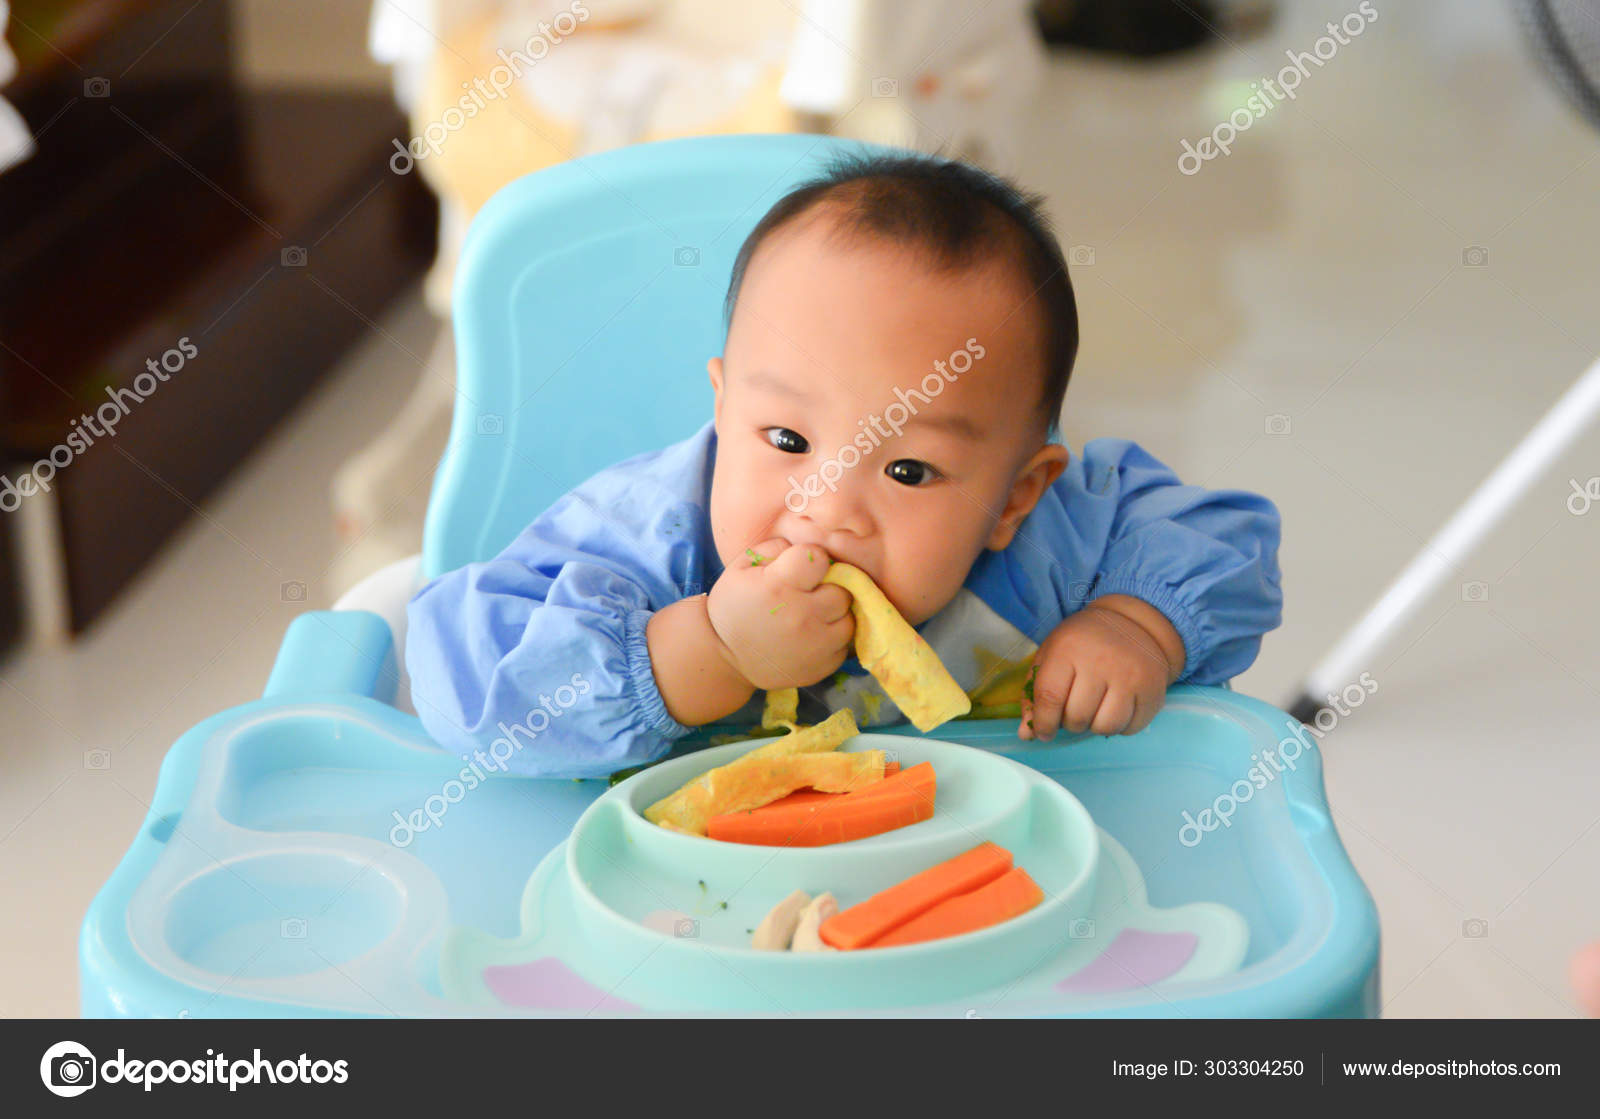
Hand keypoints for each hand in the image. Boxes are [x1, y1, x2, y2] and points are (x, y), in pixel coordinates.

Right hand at [705, 539, 854, 690]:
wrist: (724, 657)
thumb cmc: (733, 607)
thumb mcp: (741, 568)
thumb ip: (774, 548)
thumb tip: (806, 548)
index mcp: (779, 586)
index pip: (818, 558)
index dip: (811, 559)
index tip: (799, 569)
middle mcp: (802, 615)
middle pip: (841, 589)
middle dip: (827, 587)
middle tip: (809, 594)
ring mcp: (816, 644)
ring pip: (848, 617)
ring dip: (834, 613)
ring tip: (813, 615)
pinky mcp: (824, 666)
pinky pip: (844, 644)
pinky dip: (832, 638)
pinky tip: (812, 636)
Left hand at [1018, 595, 1184, 739]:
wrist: (1133, 624)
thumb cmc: (1084, 643)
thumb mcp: (1051, 655)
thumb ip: (1034, 694)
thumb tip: (1027, 734)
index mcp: (1069, 649)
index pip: (1050, 697)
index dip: (1043, 722)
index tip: (1043, 732)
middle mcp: (1101, 661)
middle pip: (1077, 717)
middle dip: (1069, 723)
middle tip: (1073, 711)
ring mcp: (1131, 677)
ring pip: (1105, 727)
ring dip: (1094, 726)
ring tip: (1094, 709)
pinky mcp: (1153, 691)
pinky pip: (1130, 728)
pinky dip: (1119, 726)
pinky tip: (1116, 707)